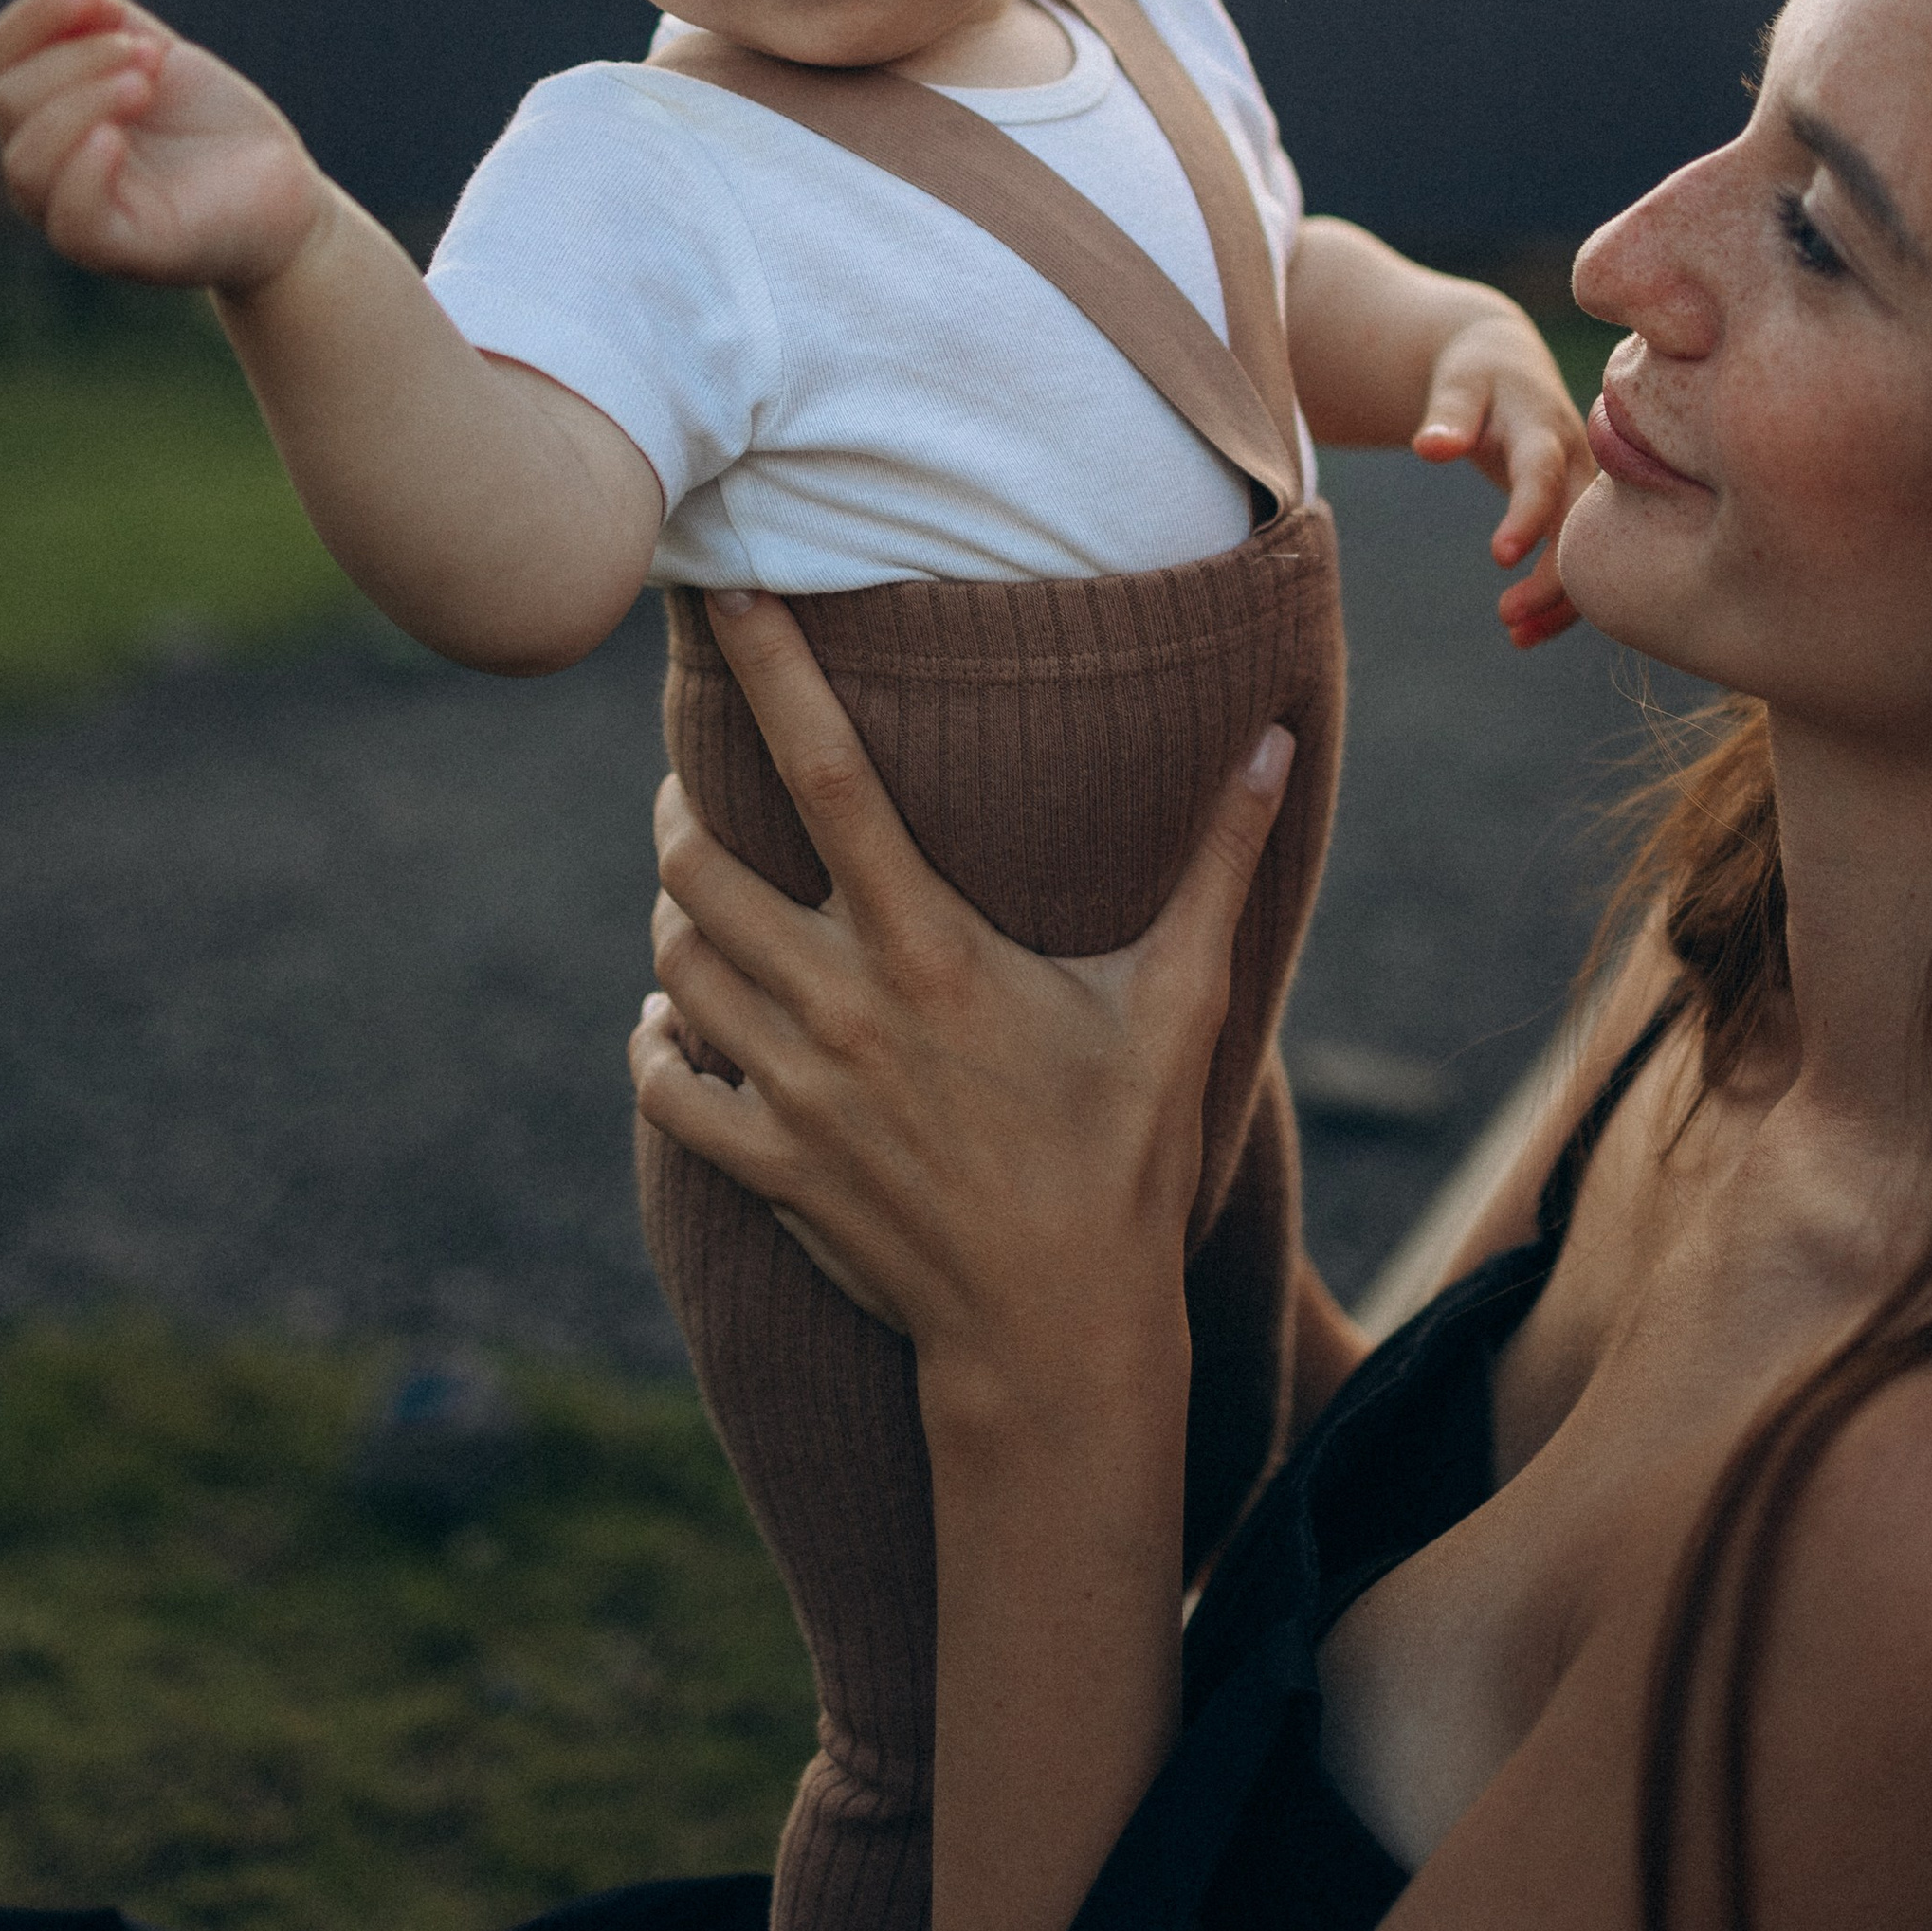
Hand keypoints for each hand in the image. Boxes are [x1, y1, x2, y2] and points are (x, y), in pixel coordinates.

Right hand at [0, 0, 325, 292]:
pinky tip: (116, 138)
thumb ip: (105, 23)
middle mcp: (42, 165)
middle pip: (11, 98)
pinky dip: (84, 170)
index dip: (34, 15)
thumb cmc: (209, 124)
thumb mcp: (154, 57)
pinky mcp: (117, 249)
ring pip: (28, 159)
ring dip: (85, 102)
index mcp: (41, 114)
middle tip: (152, 54)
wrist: (276, 184)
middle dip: (81, 58)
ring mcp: (72, 211)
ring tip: (147, 84)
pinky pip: (70, 220)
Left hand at [628, 590, 1295, 1417]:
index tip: (722, 595)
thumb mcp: (1177, 1004)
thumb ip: (1217, 864)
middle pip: (703, 866)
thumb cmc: (1124, 1158)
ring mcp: (792, 1093)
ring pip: (677, 964)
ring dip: (678, 919)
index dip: (771, 673)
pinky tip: (684, 1022)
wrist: (1057, 1335)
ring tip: (705, 895)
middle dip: (685, 810)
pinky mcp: (766, 1169)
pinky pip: (665, 1084)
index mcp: (929, 947)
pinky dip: (660, 1043)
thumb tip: (1272, 743)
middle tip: (701, 787)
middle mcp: (842, 1007)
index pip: (826, 775)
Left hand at [1413, 304, 1598, 647]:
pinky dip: (1561, 599)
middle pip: (1577, 523)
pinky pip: (1582, 558)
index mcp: (1542, 425)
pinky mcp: (1582, 509)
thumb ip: (1447, 416)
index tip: (1500, 556)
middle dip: (1552, 574)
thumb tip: (1428, 447)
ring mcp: (1585, 486)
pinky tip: (1528, 635)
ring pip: (1588, 550)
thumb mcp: (1458, 385)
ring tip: (1517, 638)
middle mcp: (1576, 459)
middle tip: (1506, 616)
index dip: (1527, 514)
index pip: (1541, 472)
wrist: (1512, 363)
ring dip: (1559, 598)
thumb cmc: (1478, 373)